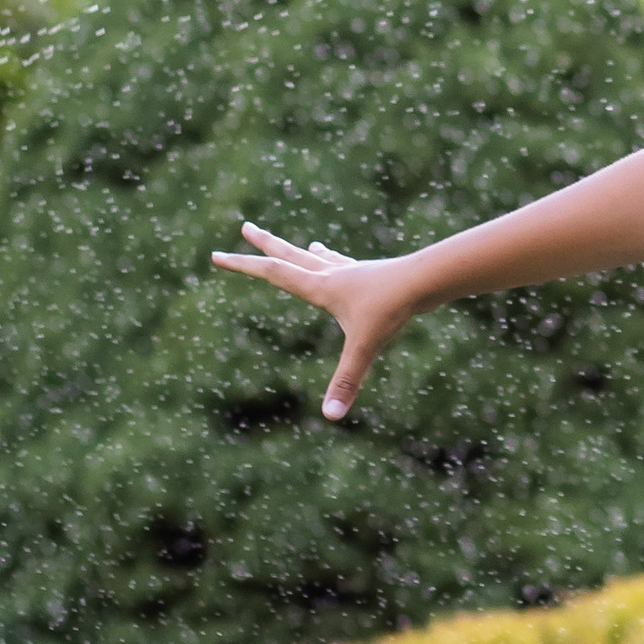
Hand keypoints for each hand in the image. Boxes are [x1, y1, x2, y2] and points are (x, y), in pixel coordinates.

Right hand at [210, 223, 416, 419]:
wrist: (427, 278)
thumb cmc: (393, 308)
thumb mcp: (365, 348)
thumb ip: (346, 382)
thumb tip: (331, 417)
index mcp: (321, 287)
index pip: (272, 273)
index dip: (242, 266)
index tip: (216, 255)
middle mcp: (332, 274)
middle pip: (290, 255)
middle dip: (265, 244)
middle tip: (246, 227)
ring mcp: (353, 272)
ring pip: (320, 259)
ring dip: (303, 253)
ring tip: (303, 247)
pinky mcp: (372, 274)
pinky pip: (344, 265)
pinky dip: (333, 261)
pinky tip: (335, 258)